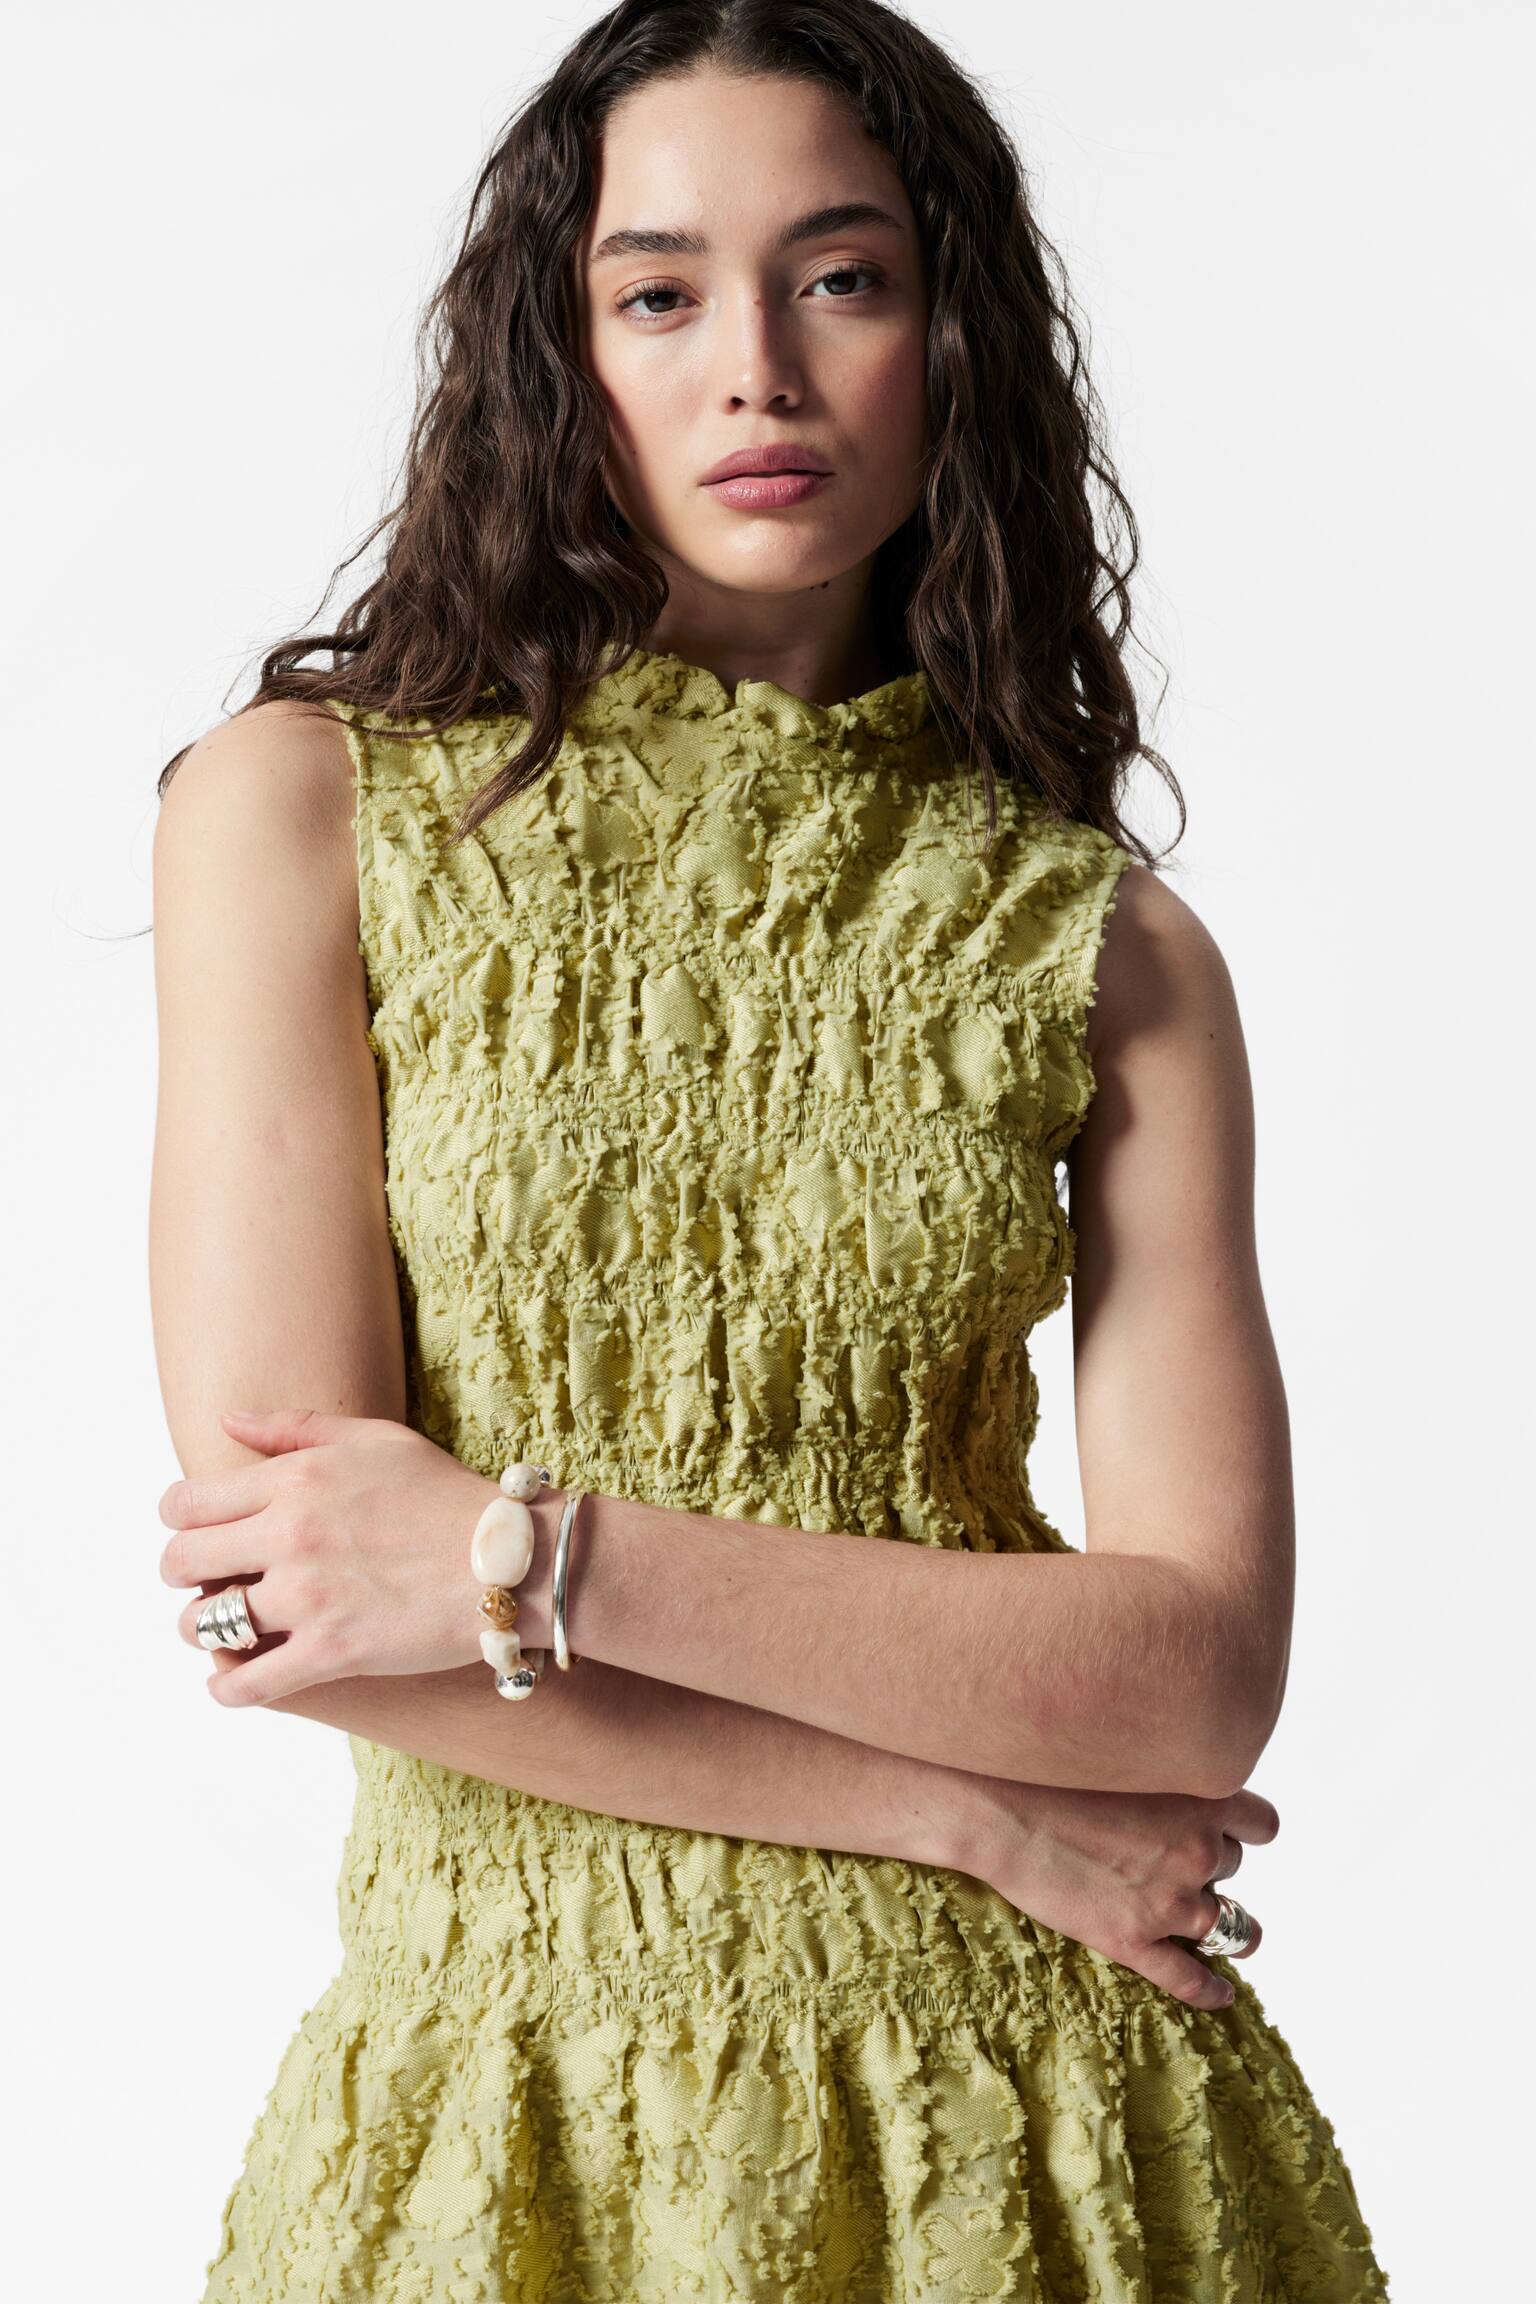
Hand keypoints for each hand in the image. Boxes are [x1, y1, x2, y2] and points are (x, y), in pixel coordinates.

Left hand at [157, 1407, 560, 1707]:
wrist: (512, 1558)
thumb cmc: (446, 1494)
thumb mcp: (375, 1440)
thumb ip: (294, 1427)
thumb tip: (225, 1420)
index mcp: (295, 1479)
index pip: (185, 1504)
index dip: (179, 1523)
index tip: (199, 1535)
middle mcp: (291, 1534)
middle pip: (180, 1563)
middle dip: (183, 1576)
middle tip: (208, 1584)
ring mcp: (308, 1596)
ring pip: (203, 1626)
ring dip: (202, 1632)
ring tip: (223, 1631)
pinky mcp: (331, 1652)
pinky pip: (244, 1685)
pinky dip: (226, 1689)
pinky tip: (235, 1680)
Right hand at [952, 1776, 1276, 2011]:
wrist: (1000, 1808)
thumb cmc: (1052, 1771)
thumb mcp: (1129, 1759)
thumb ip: (1165, 1778)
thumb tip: (1178, 1793)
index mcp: (1201, 1800)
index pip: (1261, 1823)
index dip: (1246, 1829)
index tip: (1234, 1832)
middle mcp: (1196, 1852)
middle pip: (1233, 1867)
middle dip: (1212, 1864)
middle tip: (1174, 1857)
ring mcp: (1168, 1902)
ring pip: (1228, 1925)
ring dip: (1233, 1930)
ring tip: (1238, 1937)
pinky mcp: (1134, 1941)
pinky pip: (1189, 1979)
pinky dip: (1211, 1992)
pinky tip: (1223, 1997)